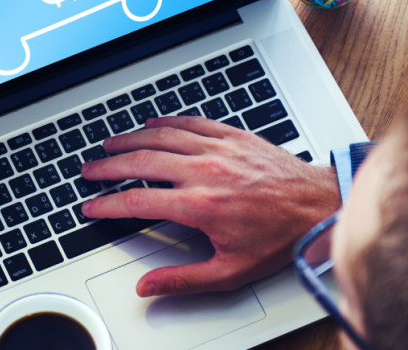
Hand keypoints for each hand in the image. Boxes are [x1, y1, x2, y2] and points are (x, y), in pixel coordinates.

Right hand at [80, 116, 339, 296]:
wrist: (318, 206)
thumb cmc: (280, 237)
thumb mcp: (231, 271)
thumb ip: (184, 279)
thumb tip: (148, 286)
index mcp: (200, 205)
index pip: (138, 201)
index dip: (107, 205)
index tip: (91, 207)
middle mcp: (204, 171)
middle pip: (141, 162)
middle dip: (108, 166)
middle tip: (89, 170)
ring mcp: (218, 149)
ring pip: (161, 137)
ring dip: (130, 140)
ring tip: (109, 144)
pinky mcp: (232, 136)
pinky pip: (190, 122)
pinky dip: (165, 121)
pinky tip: (151, 123)